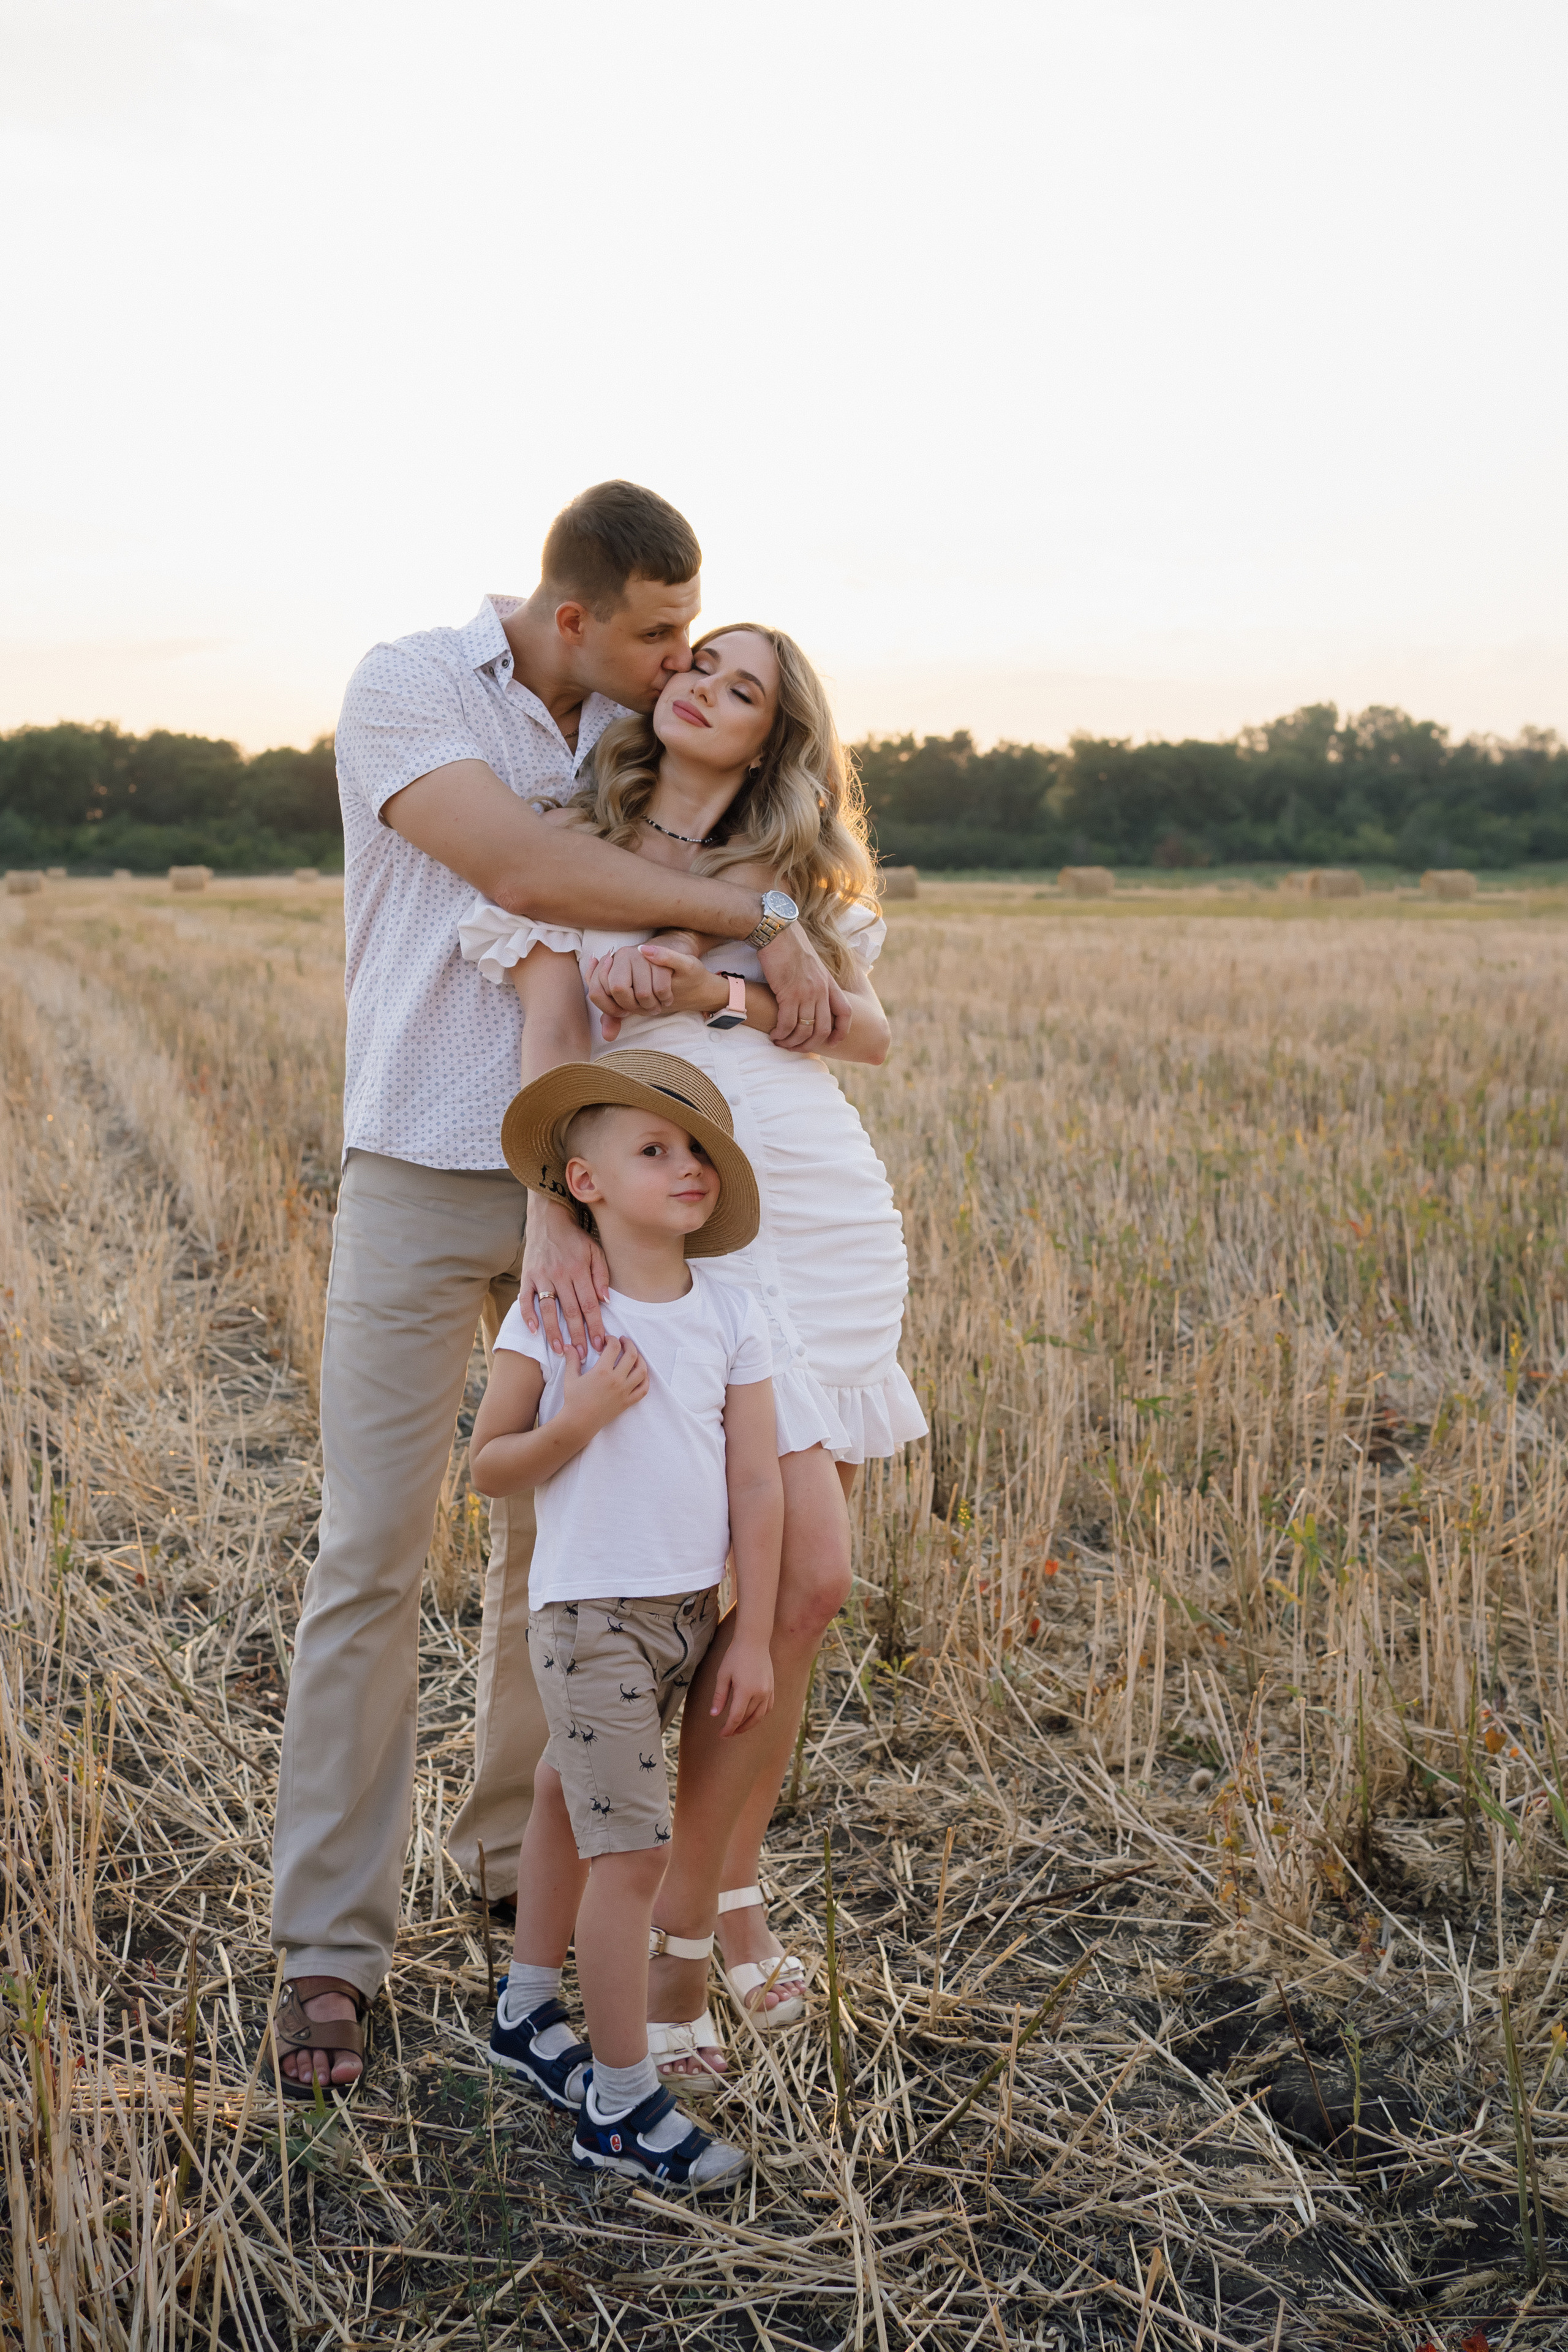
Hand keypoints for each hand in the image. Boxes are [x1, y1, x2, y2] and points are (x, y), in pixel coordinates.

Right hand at [521, 1195, 608, 1359]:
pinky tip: (534, 1330)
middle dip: (578, 1336)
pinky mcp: (527, 1276)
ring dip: (554, 1332)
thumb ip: (601, 1275)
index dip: (596, 1326)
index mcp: (579, 1269)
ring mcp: (541, 1276)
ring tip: (561, 1351)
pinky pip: (526, 1299)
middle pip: (571, 1311)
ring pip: (549, 1309)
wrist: (548, 1219)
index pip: (590, 1304)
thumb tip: (606, 1300)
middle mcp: (560, 1274)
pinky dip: (528, 1315)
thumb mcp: (595, 1250)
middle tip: (584, 1355)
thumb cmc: (574, 1238)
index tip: (601, 1344)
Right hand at [558, 1333, 647, 1436]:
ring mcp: (624, 1391)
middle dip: (629, 1344)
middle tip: (624, 1341)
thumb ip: (571, 1359)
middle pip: (631, 1355)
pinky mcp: (627, 1402)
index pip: (614, 1347)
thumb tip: (568, 1346)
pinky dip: (645, 1380)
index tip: (609, 1339)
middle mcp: (616, 1380)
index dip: (612, 1339)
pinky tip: (641, 1374)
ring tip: (635, 1355)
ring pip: (641, 1371)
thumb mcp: (570, 1377)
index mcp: (602, 1371)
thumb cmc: (574, 1400)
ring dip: (640, 1359)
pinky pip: (643, 1389)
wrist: (579, 1422)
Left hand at [582, 944, 676, 1044]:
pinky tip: (666, 999)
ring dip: (651, 1006)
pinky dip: (665, 999)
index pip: (596, 992)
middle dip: (631, 1006)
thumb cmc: (645, 984)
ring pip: (642, 993)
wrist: (675, 965)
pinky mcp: (663, 959)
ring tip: (656, 1004)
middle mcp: (622, 955)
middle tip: (642, 1009)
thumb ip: (613, 1016)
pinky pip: (661, 989)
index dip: (609, 1008)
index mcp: (608, 964)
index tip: (623, 1011)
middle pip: (617, 989)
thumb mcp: (627, 999)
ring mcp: (643, 955)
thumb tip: (607, 1036)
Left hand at [710, 1635, 774, 1736]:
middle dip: (737, 1728)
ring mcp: (768, 1690)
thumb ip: (719, 1697)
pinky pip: (768, 1707)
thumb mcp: (723, 1675)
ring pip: (759, 1715)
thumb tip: (714, 1715)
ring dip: (749, 1724)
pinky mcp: (772, 1687)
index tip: (721, 1735)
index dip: (728, 1728)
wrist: (754, 1640)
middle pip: (748, 1718)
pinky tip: (753, 1717)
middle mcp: (759, 1693)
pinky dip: (760, 1715)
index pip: (736, 1717)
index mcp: (745, 1690)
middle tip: (727, 1733)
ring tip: (739, 1728)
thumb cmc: (735, 1656)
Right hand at [755, 926, 852, 1052]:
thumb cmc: (790, 945)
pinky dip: (781, 1033)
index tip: (833, 1043)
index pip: (845, 1013)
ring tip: (781, 1043)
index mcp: (829, 983)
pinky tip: (775, 1035)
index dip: (841, 1031)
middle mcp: (821, 990)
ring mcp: (806, 993)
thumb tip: (811, 996)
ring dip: (792, 1042)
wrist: (777, 931)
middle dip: (810, 1044)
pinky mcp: (788, 993)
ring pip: (804, 1030)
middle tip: (797, 1048)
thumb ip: (816, 981)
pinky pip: (788, 1023)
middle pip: (823, 1029)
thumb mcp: (812, 964)